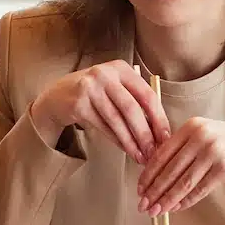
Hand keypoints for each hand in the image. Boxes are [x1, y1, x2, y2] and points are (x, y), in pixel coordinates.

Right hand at [31, 63, 170, 164]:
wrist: (58, 96)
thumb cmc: (95, 93)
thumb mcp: (115, 88)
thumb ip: (136, 102)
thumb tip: (158, 132)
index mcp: (121, 68)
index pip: (147, 94)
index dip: (159, 118)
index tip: (165, 137)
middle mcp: (105, 74)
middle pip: (132, 108)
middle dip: (145, 133)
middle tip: (154, 152)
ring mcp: (90, 88)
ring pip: (117, 120)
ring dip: (131, 142)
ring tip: (140, 156)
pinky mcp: (78, 104)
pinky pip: (103, 127)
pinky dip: (117, 141)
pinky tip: (126, 150)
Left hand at [137, 119, 224, 215]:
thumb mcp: (207, 134)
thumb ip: (184, 147)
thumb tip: (156, 172)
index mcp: (191, 126)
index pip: (162, 153)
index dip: (148, 173)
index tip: (140, 188)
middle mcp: (201, 136)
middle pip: (169, 169)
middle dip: (153, 190)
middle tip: (143, 205)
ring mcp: (213, 151)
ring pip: (182, 182)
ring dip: (166, 199)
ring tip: (155, 211)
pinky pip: (199, 189)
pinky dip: (185, 201)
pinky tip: (176, 208)